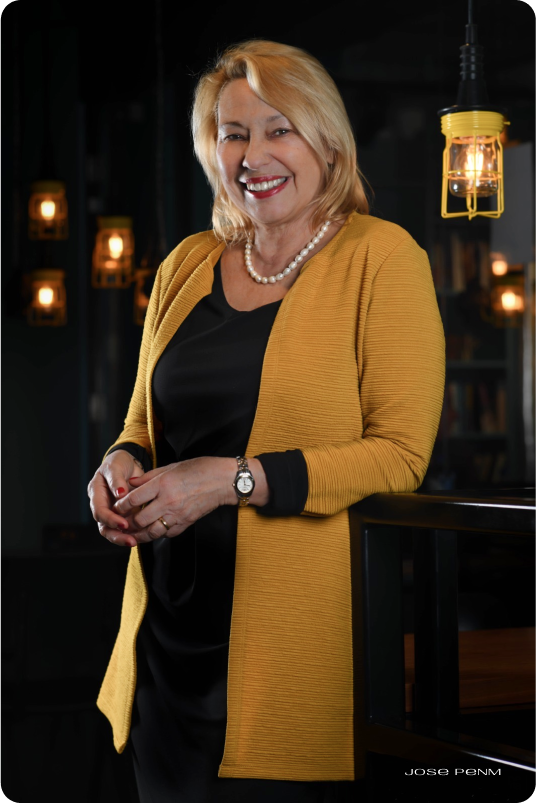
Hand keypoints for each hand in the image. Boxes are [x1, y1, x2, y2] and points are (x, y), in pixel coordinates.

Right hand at [87, 449, 145, 546]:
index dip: (110, 519)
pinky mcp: (124, 514)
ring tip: (136, 542)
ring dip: (123, 538)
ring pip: (113, 531)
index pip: (99, 511)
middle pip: (104, 527)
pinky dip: (132, 533)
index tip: (124, 523)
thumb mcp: (115, 467)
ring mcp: (112, 511)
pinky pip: (126, 527)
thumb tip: (120, 493)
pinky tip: (142, 536)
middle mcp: (102, 505)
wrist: (128, 463)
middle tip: (131, 541)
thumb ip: (116, 480)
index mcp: (96, 493)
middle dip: (116, 535)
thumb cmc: (118, 463)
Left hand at [112, 457, 237, 543]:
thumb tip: (130, 484)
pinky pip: (167, 534)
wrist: (223, 481)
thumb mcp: (171, 467)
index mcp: (163, 484)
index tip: (117, 507)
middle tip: (121, 522)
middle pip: (140, 519)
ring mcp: (178, 514)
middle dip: (128, 522)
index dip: (121, 505)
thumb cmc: (200, 469)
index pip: (134, 499)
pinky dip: (157, 534)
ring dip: (139, 534)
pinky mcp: (186, 523)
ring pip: (152, 532)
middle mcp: (169, 501)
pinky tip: (152, 531)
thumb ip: (149, 477)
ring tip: (132, 533)